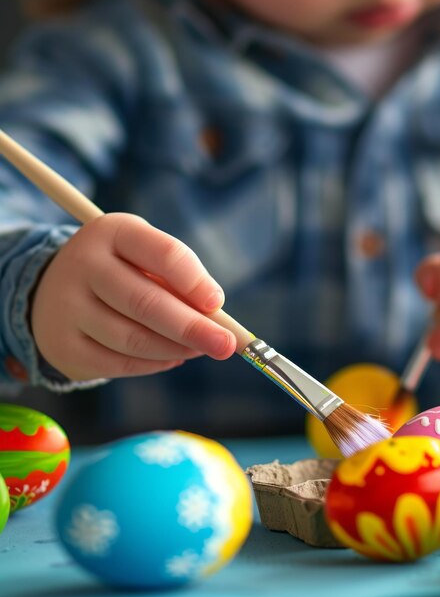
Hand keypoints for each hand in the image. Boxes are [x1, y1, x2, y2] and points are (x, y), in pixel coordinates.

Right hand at [31, 213, 235, 380]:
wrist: (54, 290)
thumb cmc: (124, 272)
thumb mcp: (147, 260)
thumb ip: (181, 283)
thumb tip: (219, 323)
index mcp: (112, 232)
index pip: (163, 253)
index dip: (194, 281)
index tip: (217, 303)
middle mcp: (83, 264)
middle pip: (145, 302)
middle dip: (193, 328)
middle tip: (226, 345)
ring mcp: (66, 307)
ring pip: (133, 338)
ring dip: (176, 348)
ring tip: (202, 349)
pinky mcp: (63, 345)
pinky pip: (118, 364)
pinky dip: (155, 364)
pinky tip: (174, 357)